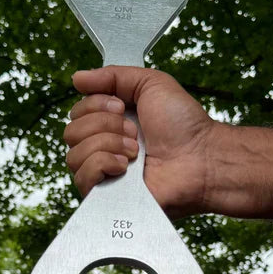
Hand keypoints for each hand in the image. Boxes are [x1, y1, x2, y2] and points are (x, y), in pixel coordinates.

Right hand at [64, 66, 217, 217]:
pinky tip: (126, 167)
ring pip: (73, 154)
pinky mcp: (105, 197)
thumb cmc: (184, 125)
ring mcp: (103, 174)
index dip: (96, 105)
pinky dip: (103, 164)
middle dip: (105, 125)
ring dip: (108, 144)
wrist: (201, 157)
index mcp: (110, 122)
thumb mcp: (150, 83)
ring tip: (136, 151)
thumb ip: (112, 76)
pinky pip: (82, 177)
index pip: (76, 112)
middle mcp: (103, 147)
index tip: (124, 107)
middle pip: (70, 131)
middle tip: (135, 132)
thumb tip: (77, 78)